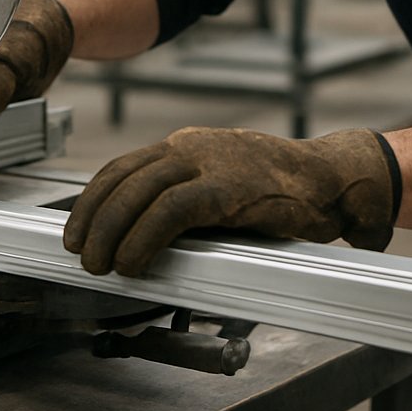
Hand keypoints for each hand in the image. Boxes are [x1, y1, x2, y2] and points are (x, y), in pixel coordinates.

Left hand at [62, 126, 396, 275]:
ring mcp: (211, 164)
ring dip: (112, 233)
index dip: (93, 199)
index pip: (123, 166)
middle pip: (124, 178)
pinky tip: (136, 262)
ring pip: (141, 193)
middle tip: (80, 253)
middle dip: (94, 219)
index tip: (76, 228)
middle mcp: (192, 147)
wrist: (335, 179)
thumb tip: (142, 234)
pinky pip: (172, 212)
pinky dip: (145, 238)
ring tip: (102, 265)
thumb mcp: (223, 185)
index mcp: (187, 145)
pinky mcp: (229, 188)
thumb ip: (187, 200)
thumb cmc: (283, 190)